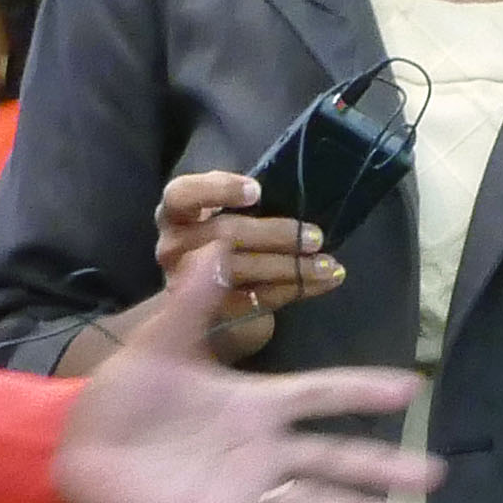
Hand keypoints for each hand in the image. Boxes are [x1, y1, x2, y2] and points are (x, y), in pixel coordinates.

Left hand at [49, 238, 441, 502]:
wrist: (80, 438)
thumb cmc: (130, 388)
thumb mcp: (162, 341)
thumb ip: (191, 300)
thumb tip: (215, 246)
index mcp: (256, 404)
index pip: (320, 395)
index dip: (362, 392)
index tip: (411, 389)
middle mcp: (261, 450)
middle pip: (331, 458)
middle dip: (380, 466)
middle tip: (432, 475)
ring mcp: (240, 489)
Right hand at [149, 169, 339, 362]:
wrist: (212, 301)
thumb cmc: (227, 238)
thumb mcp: (228, 211)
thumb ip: (245, 200)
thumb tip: (297, 195)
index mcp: (175, 213)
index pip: (183, 194)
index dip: (219, 190)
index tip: (257, 192)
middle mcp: (173, 247)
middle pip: (224, 235)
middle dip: (276, 234)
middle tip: (315, 236)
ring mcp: (187, 284)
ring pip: (241, 271)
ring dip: (292, 267)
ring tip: (328, 264)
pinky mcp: (211, 312)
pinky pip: (257, 299)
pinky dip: (297, 288)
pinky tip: (326, 281)